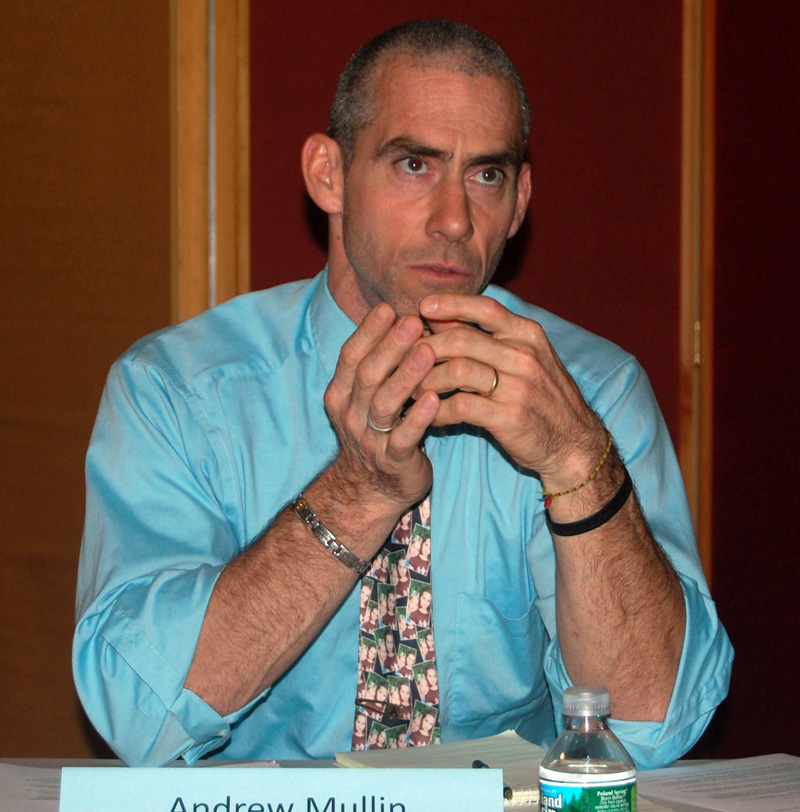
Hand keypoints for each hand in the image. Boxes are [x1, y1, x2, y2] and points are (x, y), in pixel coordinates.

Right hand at [323, 302, 439, 515]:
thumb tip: (405, 318)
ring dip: (406, 376)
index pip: (350, 356)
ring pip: (384, 403)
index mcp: (341, 394)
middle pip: (367, 375)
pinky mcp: (393, 462)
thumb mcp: (369, 397)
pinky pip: (404, 438)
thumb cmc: (377, 432)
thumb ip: (381, 365)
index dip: (369, 331)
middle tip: (412, 320)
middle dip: (390, 346)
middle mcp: (350, 414)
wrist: (369, 491)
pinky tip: (436, 400)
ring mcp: (369, 439)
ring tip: (427, 351)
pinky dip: (419, 418)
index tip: (389, 307)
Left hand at [417, 293, 607, 489]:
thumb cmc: (542, 398)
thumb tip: (442, 317)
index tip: (422, 307)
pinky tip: (429, 415)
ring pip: (456, 370)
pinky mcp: (509, 417)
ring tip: (411, 390)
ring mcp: (518, 386)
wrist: (574, 443)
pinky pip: (461, 406)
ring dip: (427, 379)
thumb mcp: (526, 359)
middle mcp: (524, 356)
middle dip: (426, 347)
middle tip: (404, 358)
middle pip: (461, 339)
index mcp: (528, 335)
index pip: (484, 308)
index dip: (450, 304)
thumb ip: (490, 338)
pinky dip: (438, 410)